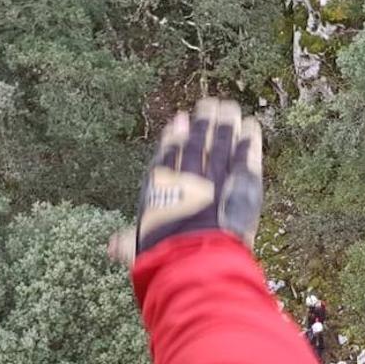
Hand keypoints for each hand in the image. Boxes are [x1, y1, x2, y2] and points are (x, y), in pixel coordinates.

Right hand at [135, 97, 261, 256]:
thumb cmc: (163, 256)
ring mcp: (216, 176)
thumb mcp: (140, 250)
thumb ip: (129, 243)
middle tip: (209, 105)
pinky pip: (245, 157)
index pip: (166, 156)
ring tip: (229, 108)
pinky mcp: (241, 183)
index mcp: (160, 188)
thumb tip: (112, 246)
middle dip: (202, 123)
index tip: (178, 120)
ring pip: (221, 144)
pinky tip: (252, 127)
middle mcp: (187, 176)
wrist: (194, 258)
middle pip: (196, 143)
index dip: (172, 138)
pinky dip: (249, 141)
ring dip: (226, 125)